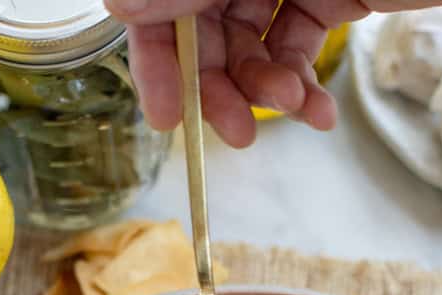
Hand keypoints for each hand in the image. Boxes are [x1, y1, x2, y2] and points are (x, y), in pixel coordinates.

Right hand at [108, 2, 441, 146]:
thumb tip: (123, 5)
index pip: (158, 3)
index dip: (156, 58)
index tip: (167, 115)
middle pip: (204, 30)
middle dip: (221, 86)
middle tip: (239, 133)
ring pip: (253, 45)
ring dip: (268, 90)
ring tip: (294, 107)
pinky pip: (302, 46)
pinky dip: (306, 86)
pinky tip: (319, 113)